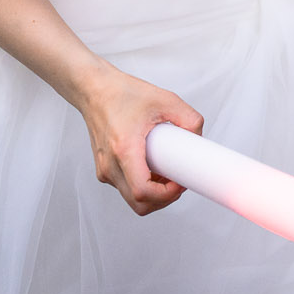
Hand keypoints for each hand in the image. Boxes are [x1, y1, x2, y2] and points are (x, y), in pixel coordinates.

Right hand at [73, 64, 203, 215]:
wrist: (95, 90)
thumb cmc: (123, 94)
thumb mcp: (165, 100)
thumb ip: (189, 119)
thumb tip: (199, 138)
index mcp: (124, 149)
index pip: (143, 192)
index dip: (167, 195)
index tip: (181, 183)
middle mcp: (110, 165)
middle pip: (138, 203)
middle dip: (163, 198)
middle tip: (178, 181)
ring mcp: (104, 170)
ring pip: (132, 198)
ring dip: (153, 194)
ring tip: (167, 173)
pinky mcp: (104, 169)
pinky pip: (125, 188)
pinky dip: (142, 186)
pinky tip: (154, 169)